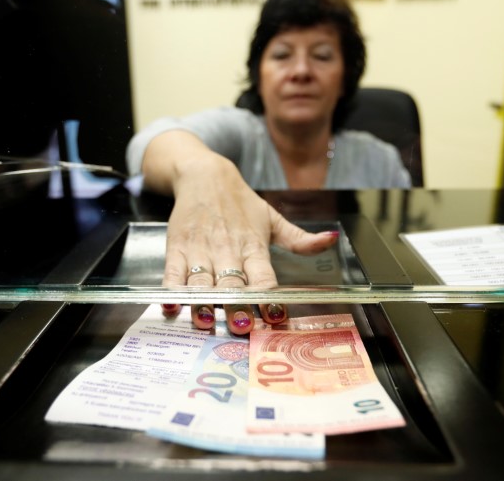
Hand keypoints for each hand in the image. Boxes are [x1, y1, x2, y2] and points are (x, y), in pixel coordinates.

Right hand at [159, 153, 337, 334]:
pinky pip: (173, 273)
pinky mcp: (178, 248)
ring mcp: (201, 250)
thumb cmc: (240, 203)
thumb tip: (332, 241)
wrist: (204, 176)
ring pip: (202, 281)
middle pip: (232, 283)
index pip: (263, 276)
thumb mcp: (272, 218)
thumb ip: (300, 238)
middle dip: (236, 306)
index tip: (276, 315)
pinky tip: (172, 305)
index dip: (269, 296)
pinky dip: (171, 290)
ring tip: (206, 321)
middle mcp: (227, 250)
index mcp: (253, 245)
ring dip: (203, 302)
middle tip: (241, 326)